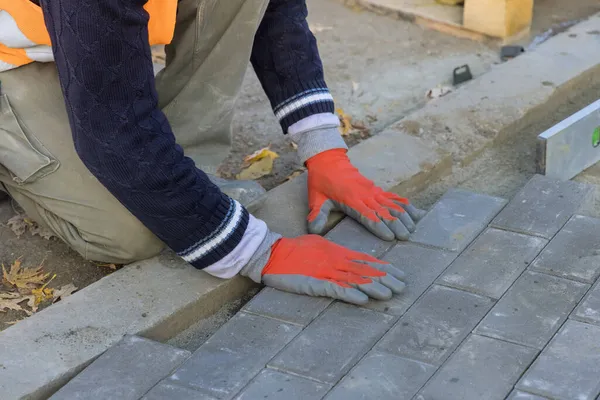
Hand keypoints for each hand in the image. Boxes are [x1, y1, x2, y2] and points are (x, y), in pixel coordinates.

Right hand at [241, 234, 405, 304]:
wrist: (271, 252)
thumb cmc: (292, 249)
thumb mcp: (317, 245)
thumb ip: (332, 252)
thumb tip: (345, 258)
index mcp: (337, 251)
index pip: (366, 260)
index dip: (384, 268)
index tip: (399, 274)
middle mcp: (335, 260)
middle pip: (365, 270)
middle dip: (385, 278)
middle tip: (403, 286)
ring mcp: (325, 271)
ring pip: (355, 280)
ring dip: (374, 287)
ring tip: (390, 294)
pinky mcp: (314, 282)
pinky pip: (336, 289)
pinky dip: (350, 294)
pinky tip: (364, 300)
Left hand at [306, 149, 425, 240]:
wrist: (328, 161)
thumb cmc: (322, 181)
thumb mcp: (316, 198)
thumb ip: (316, 214)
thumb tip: (313, 230)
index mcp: (352, 199)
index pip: (368, 215)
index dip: (380, 226)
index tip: (390, 237)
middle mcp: (366, 195)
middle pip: (385, 211)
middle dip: (397, 224)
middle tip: (406, 237)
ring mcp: (373, 191)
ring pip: (393, 204)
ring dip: (404, 216)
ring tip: (414, 228)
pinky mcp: (376, 189)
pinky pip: (394, 197)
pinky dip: (405, 205)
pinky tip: (416, 213)